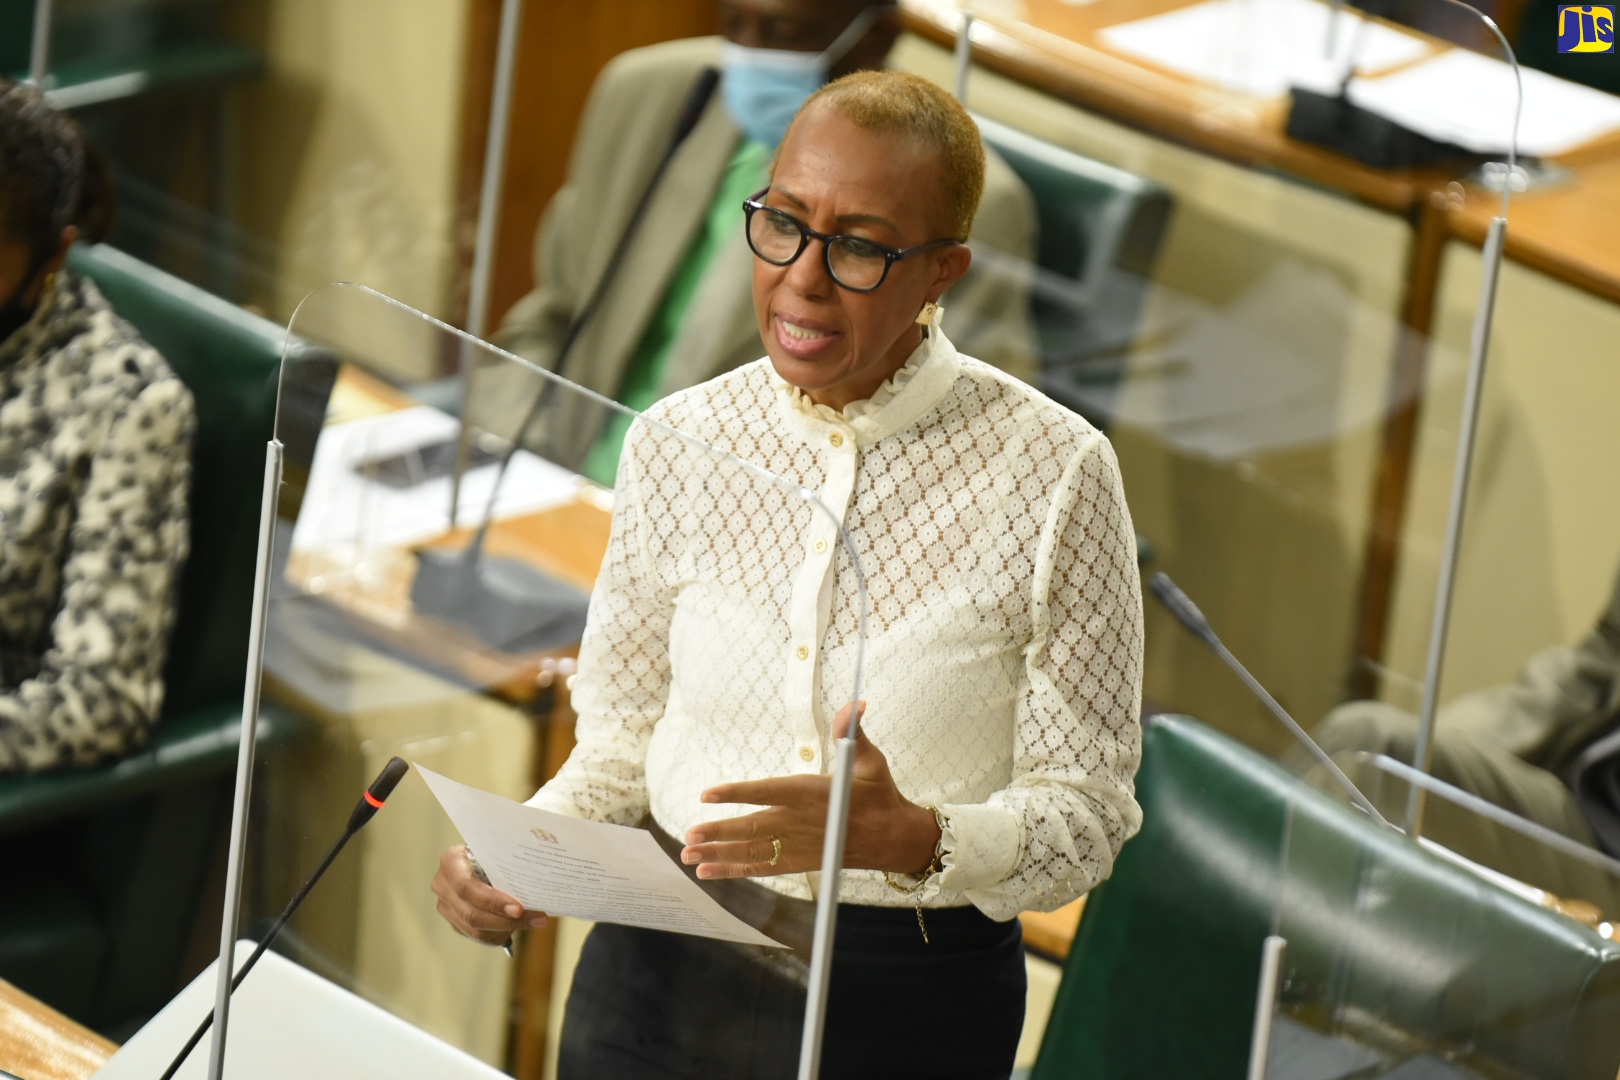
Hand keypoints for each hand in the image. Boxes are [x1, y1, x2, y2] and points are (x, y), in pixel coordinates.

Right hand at [432, 845, 548, 945]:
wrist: (479, 859)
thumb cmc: (492, 852)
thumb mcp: (496, 850)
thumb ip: (507, 861)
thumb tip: (535, 879)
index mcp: (451, 862)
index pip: (466, 887)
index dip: (492, 901)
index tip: (518, 908)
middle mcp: (443, 886)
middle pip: (472, 914)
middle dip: (506, 920)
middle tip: (535, 918)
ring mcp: (446, 907)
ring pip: (476, 930)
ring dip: (507, 928)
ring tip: (535, 921)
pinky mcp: (455, 922)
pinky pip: (479, 936)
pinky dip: (501, 933)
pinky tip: (519, 925)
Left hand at [680, 702, 940, 879]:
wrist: (894, 839)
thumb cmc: (878, 795)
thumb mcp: (870, 759)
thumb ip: (853, 731)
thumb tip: (856, 702)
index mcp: (815, 794)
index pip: (771, 792)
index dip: (739, 792)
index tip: (709, 792)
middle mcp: (803, 822)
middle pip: (755, 828)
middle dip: (721, 832)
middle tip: (691, 835)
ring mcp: (800, 845)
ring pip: (754, 851)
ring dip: (720, 854)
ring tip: (689, 856)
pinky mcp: (800, 862)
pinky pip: (763, 868)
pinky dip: (735, 870)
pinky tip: (709, 871)